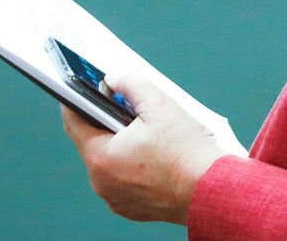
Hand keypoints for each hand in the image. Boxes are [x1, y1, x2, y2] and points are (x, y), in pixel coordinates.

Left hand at [61, 71, 228, 223]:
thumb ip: (131, 83)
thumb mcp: (159, 103)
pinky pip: (124, 180)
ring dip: (123, 144)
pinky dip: (134, 166)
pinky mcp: (132, 208)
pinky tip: (156, 155)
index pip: (74, 121)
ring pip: (111, 161)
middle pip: (95, 141)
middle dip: (109, 121)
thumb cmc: (187, 150)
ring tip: (149, 133)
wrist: (212, 190)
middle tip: (131, 108)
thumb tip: (114, 78)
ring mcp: (116, 198)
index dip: (77, 100)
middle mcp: (101, 182)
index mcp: (101, 157)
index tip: (83, 87)